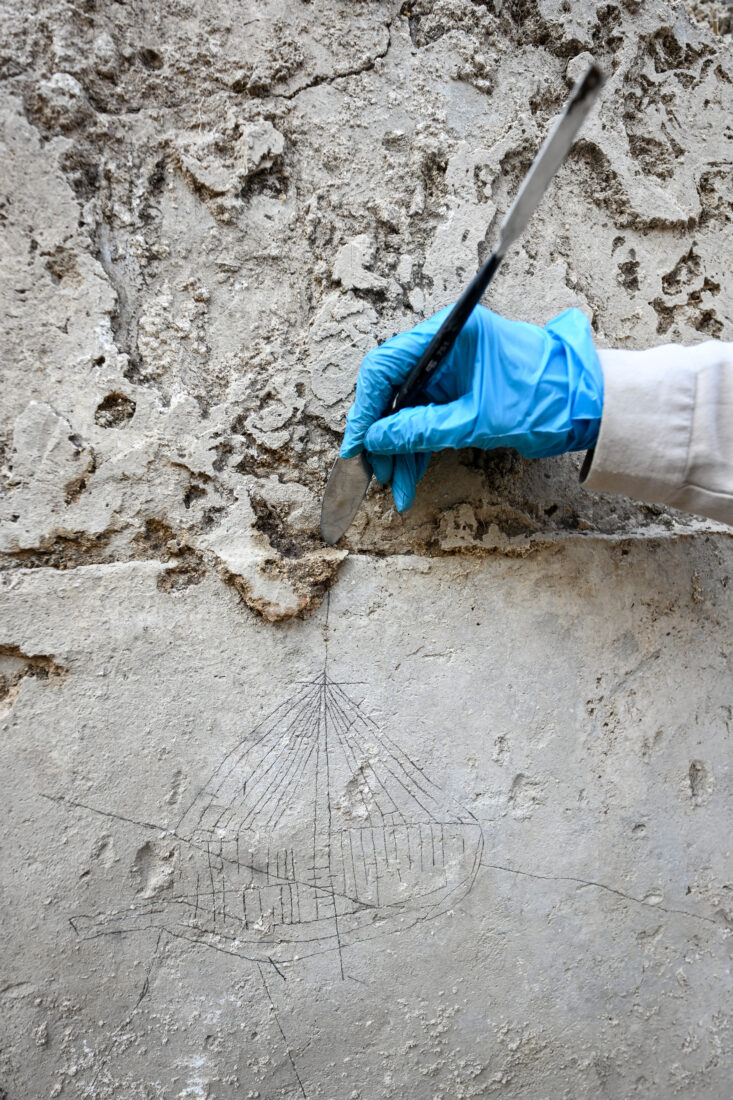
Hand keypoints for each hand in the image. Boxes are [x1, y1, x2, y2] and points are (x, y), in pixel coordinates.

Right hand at [340, 304, 603, 511]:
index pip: (385, 366)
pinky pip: (425, 421)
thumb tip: (377, 440)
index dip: (366, 408)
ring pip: (406, 413)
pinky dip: (417, 450)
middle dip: (381, 437)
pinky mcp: (457, 393)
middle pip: (392, 392)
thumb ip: (422, 430)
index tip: (357, 444)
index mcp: (448, 333)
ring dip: (399, 452)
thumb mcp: (476, 420)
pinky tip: (408, 481)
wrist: (584, 404)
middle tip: (374, 472)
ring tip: (394, 488)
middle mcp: (442, 347)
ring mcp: (449, 371)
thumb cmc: (541, 398)